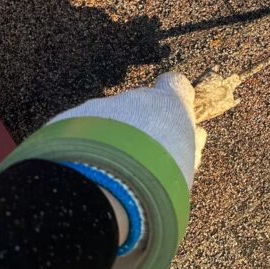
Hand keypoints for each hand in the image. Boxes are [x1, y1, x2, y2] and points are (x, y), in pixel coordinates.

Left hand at [47, 72, 203, 187]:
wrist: (110, 183)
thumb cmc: (159, 176)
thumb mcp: (185, 164)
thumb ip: (187, 146)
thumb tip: (197, 135)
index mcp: (169, 104)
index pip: (175, 84)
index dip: (172, 96)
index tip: (170, 111)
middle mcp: (135, 99)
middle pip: (139, 107)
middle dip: (137, 125)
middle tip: (138, 156)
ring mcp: (101, 107)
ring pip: (108, 120)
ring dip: (110, 138)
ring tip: (109, 170)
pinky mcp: (71, 120)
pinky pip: (81, 131)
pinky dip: (85, 147)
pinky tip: (87, 172)